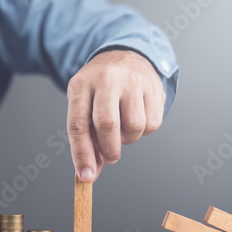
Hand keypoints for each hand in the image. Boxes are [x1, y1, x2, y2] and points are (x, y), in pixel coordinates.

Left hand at [66, 50, 165, 181]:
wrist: (124, 55)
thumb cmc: (99, 88)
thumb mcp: (84, 103)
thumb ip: (85, 137)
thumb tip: (89, 173)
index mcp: (81, 85)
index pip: (78, 124)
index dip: (82, 154)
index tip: (86, 176)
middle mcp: (106, 79)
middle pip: (107, 125)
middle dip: (109, 150)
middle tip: (110, 156)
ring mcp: (132, 81)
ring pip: (133, 128)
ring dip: (128, 139)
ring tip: (123, 127)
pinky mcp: (153, 87)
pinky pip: (152, 124)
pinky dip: (144, 131)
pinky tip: (137, 117)